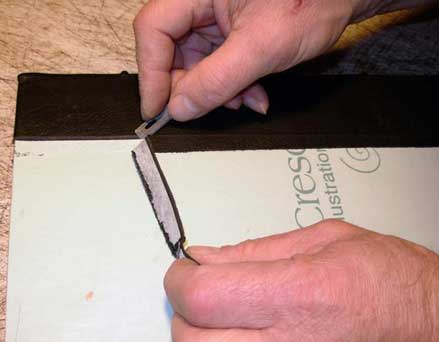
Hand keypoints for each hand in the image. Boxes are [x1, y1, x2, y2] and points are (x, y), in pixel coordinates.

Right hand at [133, 0, 426, 120]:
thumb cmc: (311, 3)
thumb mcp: (262, 47)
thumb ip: (217, 80)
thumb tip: (180, 109)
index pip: (154, 29)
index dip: (152, 72)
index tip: (156, 110)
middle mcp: (201, 1)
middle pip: (172, 49)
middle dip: (192, 86)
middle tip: (204, 110)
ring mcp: (215, 17)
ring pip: (196, 62)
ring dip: (217, 90)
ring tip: (244, 101)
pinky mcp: (231, 31)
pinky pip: (218, 64)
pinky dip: (232, 85)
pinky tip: (253, 95)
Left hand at [165, 220, 438, 341]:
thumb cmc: (401, 287)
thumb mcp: (332, 241)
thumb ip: (259, 250)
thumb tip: (207, 258)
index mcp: (304, 294)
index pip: (205, 296)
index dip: (180, 280)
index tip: (184, 270)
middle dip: (182, 319)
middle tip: (198, 295)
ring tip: (228, 315)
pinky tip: (250, 341)